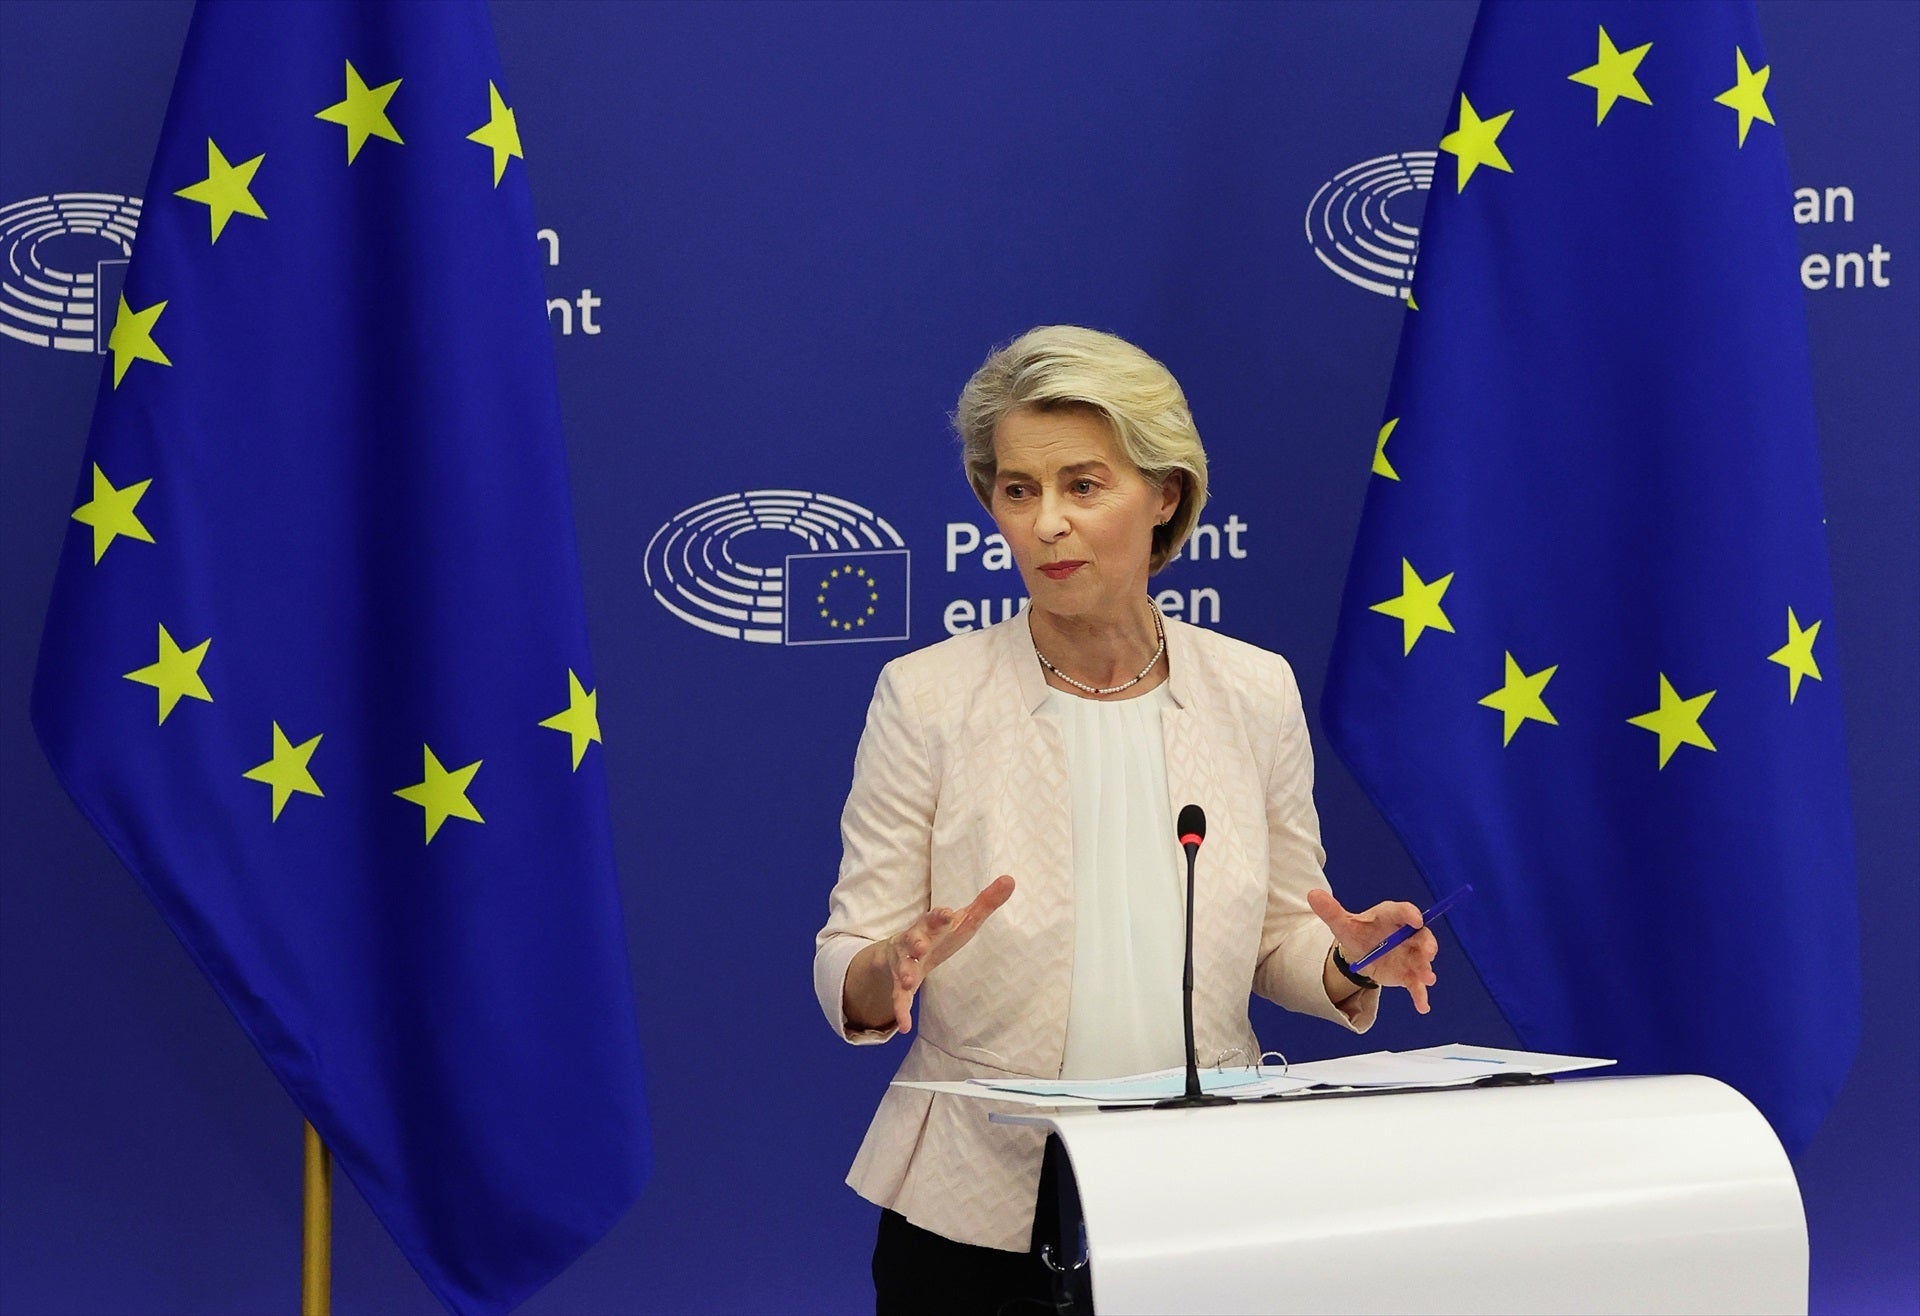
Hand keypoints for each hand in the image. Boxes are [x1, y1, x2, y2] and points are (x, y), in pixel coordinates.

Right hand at [864, 875, 1015, 1034]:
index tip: (948, 913)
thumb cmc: (940, 933)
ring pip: (902, 966)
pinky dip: (900, 1011)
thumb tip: (1010, 879)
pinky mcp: (900, 984)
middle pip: (911, 939)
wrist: (901, 950)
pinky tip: (905, 1026)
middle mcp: (914, 941)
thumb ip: (986, 902)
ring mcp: (905, 962)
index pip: (935, 917)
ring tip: (909, 980)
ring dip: (904, 972)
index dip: (940, 916)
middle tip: (920, 947)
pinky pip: (898, 998)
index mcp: (931, 925)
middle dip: (915, 942)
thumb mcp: (963, 919)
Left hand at [1306, 888, 1439, 1013]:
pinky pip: (1415, 984)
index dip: (1410, 914)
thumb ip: (1331, 910)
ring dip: (1425, 969)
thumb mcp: (1342, 923)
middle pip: (1421, 937)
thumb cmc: (1357, 932)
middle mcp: (1406, 935)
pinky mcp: (1408, 973)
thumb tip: (1312, 894)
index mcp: (1390, 916)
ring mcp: (1410, 955)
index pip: (1402, 912)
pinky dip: (1420, 995)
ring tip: (1427, 978)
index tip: (1416, 919)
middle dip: (1427, 945)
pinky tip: (1422, 1006)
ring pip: (1421, 961)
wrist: (1361, 952)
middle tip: (1428, 953)